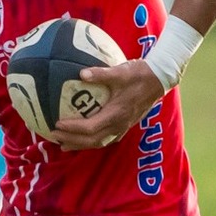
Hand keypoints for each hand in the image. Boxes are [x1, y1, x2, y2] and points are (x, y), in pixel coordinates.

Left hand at [46, 59, 163, 151]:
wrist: (160, 79)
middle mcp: (119, 124)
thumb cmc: (140, 74)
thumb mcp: (120, 71)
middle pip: (92, 141)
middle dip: (72, 140)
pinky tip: (82, 137)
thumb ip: (100, 73)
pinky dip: (91, 140)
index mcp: (116, 114)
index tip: (57, 124)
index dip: (73, 129)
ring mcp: (123, 127)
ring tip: (63, 143)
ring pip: (99, 142)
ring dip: (80, 144)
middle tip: (54, 136)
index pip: (90, 128)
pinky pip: (105, 138)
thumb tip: (81, 73)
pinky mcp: (125, 125)